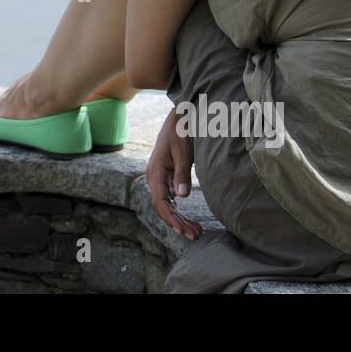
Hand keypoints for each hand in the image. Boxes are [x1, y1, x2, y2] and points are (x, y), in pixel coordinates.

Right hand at [146, 107, 202, 239]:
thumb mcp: (183, 152)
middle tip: (196, 235)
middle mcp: (154, 178)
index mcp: (155, 172)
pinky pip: (170, 198)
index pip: (160, 202)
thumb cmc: (180, 132)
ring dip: (180, 218)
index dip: (171, 218)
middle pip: (163, 207)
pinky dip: (179, 210)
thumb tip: (181, 197)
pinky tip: (187, 218)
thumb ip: (181, 174)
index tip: (183, 229)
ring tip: (196, 230)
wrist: (179, 117)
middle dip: (178, 223)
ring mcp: (159, 178)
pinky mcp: (166, 177)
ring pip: (167, 204)